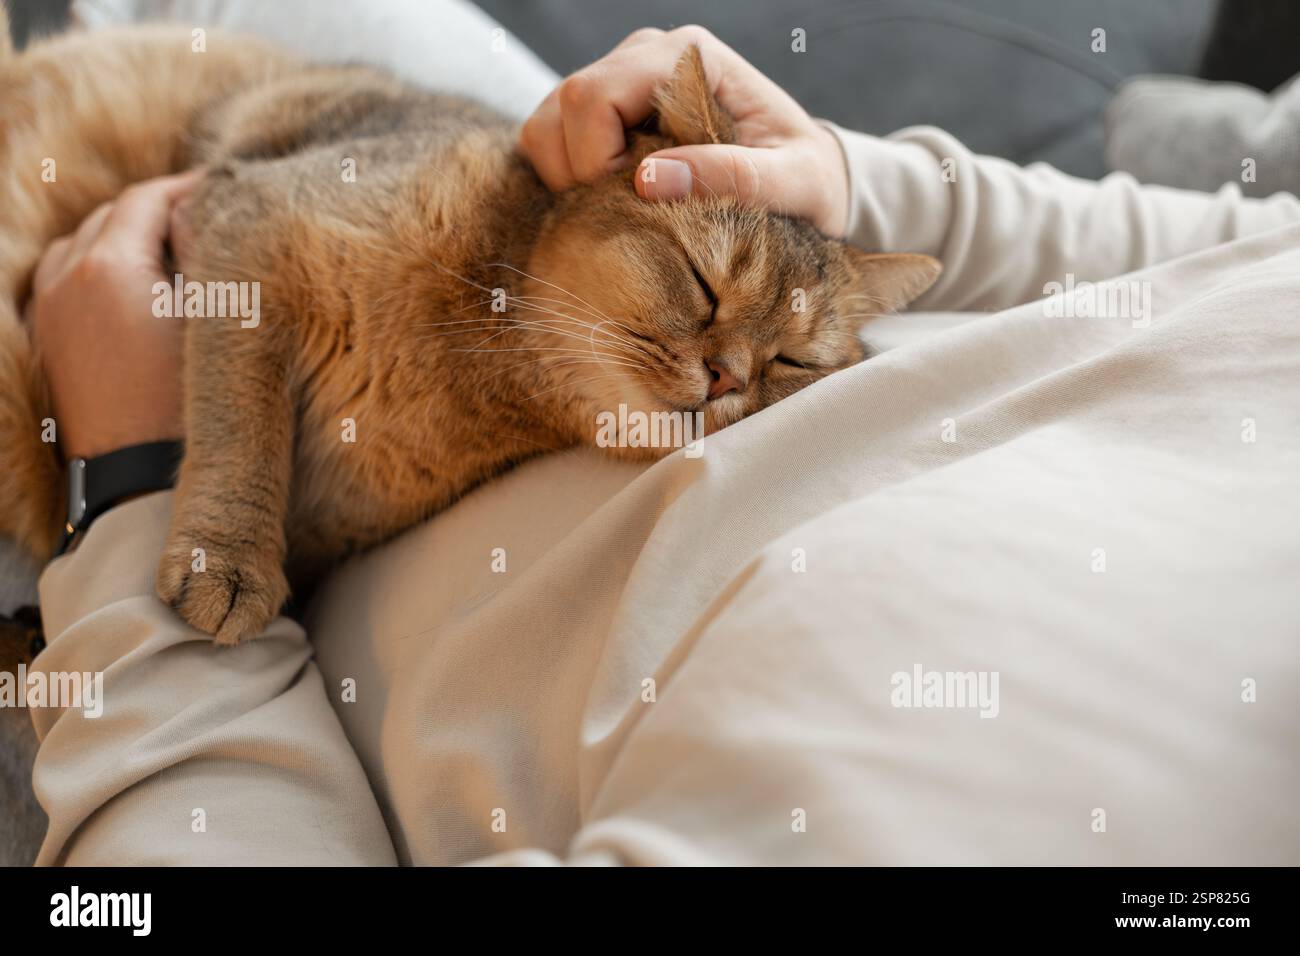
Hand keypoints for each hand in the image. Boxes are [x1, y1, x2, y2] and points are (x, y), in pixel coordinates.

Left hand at [27, 171, 199, 460]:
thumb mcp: (213, 319)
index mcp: (109, 265)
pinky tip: (128, 286)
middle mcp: (65, 278)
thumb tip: (201, 208)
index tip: (222, 189)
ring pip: (82, 245)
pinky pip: (63, 280)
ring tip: (166, 252)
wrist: (139, 480)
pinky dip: (95, 268)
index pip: (146, 199)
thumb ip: (205, 252)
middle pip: (111, 217)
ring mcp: (48, 311)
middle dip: (155, 212)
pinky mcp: (48, 342)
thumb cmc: (187, 402)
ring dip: (122, 238)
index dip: (187, 189)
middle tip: (203, 218)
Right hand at [520, 25, 848, 236]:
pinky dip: (565, 181)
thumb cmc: (807, 179)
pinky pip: (552, 143)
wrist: (810, 179)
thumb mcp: (791, 183)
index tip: (637, 203)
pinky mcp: (606, 116)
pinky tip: (611, 203)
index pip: (597, 95)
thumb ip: (731, 176)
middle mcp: (647, 57)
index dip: (599, 161)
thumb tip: (647, 179)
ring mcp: (621, 83)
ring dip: (567, 179)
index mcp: (688, 57)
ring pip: (546, 125)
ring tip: (620, 210)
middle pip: (563, 106)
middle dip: (580, 174)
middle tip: (627, 213)